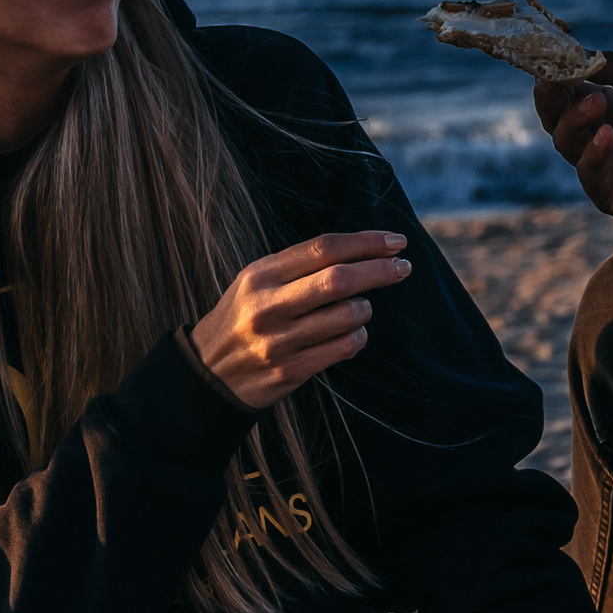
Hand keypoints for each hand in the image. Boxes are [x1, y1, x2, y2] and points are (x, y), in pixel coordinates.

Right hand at [190, 232, 408, 409]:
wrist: (209, 371)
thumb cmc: (245, 316)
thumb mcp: (257, 280)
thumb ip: (301, 265)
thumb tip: (364, 251)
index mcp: (261, 274)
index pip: (324, 248)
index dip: (366, 242)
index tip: (396, 242)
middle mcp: (268, 305)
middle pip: (339, 279)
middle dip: (380, 270)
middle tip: (403, 267)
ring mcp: (279, 341)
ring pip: (348, 316)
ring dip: (366, 309)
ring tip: (360, 308)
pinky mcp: (290, 371)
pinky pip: (344, 348)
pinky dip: (358, 337)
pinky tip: (351, 333)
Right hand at [536, 54, 612, 258]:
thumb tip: (578, 54)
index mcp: (608, 106)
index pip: (567, 88)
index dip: (554, 71)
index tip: (545, 51)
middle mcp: (599, 134)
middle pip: (556, 116)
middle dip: (550, 96)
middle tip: (552, 79)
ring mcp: (604, 165)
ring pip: (566, 143)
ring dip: (574, 120)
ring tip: (597, 102)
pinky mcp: (612, 194)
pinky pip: (589, 175)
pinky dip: (593, 154)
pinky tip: (608, 136)